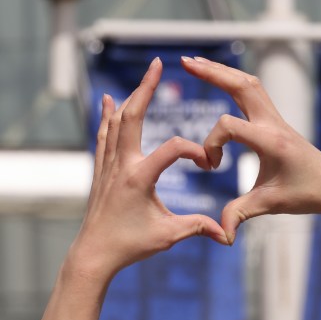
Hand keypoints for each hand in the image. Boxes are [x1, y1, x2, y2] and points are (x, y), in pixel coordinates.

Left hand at [65, 58, 227, 283]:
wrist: (94, 254)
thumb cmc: (131, 245)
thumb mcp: (169, 235)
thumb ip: (198, 227)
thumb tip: (227, 233)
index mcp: (139, 178)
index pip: (171, 149)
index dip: (194, 151)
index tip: (208, 164)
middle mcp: (121, 166)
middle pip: (132, 117)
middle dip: (145, 89)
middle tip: (156, 65)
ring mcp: (108, 166)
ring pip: (116, 122)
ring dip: (130, 98)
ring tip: (142, 78)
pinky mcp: (101, 171)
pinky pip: (103, 135)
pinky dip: (107, 116)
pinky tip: (108, 102)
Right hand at [181, 56, 320, 243]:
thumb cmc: (306, 194)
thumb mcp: (272, 205)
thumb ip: (242, 213)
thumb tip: (220, 235)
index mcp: (271, 141)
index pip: (229, 126)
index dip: (211, 144)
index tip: (212, 167)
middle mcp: (274, 124)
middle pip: (241, 85)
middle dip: (212, 73)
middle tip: (185, 62)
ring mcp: (277, 119)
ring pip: (249, 83)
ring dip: (223, 72)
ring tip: (196, 63)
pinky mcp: (277, 122)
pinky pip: (255, 93)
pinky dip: (235, 82)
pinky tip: (221, 79)